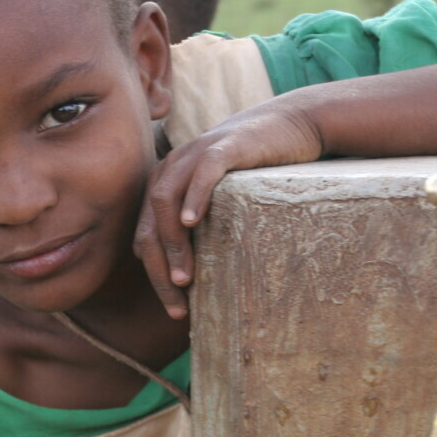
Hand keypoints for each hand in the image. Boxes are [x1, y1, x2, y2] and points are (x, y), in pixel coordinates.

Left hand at [134, 104, 321, 318]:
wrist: (291, 126)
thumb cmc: (257, 170)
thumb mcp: (222, 202)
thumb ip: (202, 227)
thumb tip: (194, 279)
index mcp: (164, 185)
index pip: (145, 237)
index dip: (155, 276)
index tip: (176, 310)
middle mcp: (171, 169)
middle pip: (150, 226)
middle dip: (159, 271)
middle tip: (176, 308)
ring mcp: (194, 154)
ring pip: (165, 202)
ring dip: (172, 244)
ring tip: (185, 278)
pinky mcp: (223, 146)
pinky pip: (202, 172)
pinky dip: (194, 197)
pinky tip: (193, 222)